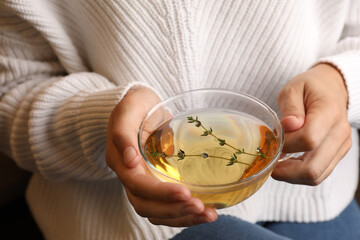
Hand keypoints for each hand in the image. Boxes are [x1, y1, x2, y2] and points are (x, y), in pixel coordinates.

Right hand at [105, 87, 216, 225]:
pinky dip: (183, 213)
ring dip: (181, 216)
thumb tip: (129, 161)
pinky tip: (204, 212)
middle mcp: (129, 176)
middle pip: (146, 205)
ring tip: (209, 215)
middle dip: (174, 210)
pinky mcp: (154, 183)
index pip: (137, 184)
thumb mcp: (129, 108)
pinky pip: (165, 206)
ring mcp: (141, 181)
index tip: (185, 193)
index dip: (160, 193)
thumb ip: (123, 133)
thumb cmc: (135, 105)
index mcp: (120, 160)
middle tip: (201, 207)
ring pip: (155, 211)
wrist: (139, 107)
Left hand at [272, 63, 351, 184]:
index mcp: (329, 113)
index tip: (272, 141)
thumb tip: (289, 125)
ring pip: (317, 176)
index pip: (308, 140)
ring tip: (275, 165)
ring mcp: (341, 146)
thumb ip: (291, 107)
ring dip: (292, 176)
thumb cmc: (310, 88)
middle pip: (313, 167)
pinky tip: (287, 164)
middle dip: (285, 171)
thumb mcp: (294, 88)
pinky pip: (319, 174)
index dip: (286, 145)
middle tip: (268, 164)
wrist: (331, 89)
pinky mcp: (337, 155)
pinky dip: (300, 174)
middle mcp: (339, 133)